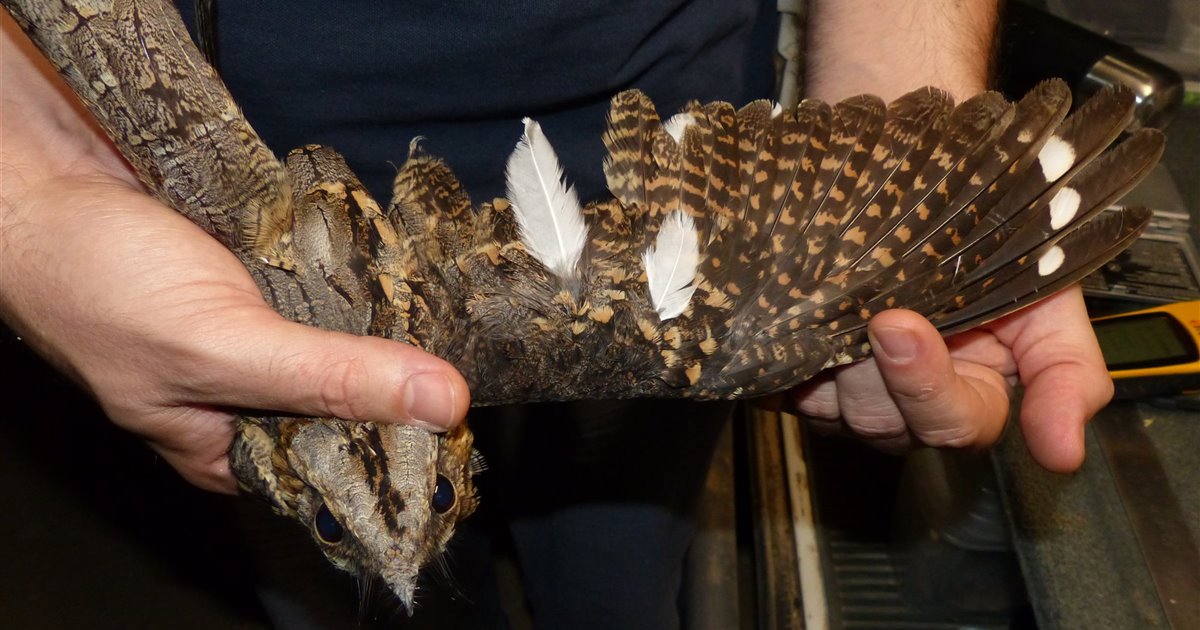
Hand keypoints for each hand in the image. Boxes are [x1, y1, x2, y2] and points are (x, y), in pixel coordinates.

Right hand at [1, 177, 469, 493]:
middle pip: (351, 404)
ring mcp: (259, 338)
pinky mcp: (267, 283)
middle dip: (399, 381)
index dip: (399, 451)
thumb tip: (440, 403)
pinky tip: (395, 270)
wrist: (47, 179)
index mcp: (229, 450)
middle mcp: (248, 402)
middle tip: (462, 355)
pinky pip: (333, 291)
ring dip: (386, 324)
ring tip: (442, 312)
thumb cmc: (96, 281)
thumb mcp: (220, 346)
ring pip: (346, 343)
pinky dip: (360, 279)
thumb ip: (327, 376)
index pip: (336, 471)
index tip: (459, 422)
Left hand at [784, 287, 1111, 472]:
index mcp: (973, 402)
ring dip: (827, 356)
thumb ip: (1068, 374)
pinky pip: (782, 390)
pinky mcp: (797, 382)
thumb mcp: (1053, 303)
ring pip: (829, 408)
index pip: (952, 423)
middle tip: (869, 310)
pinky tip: (788, 321)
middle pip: (884, 421)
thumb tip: (1063, 455)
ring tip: (829, 300)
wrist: (931, 212)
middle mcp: (908, 412)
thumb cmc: (997, 256)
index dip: (925, 385)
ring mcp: (849, 400)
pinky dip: (783, 359)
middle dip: (872, 366)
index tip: (899, 326)